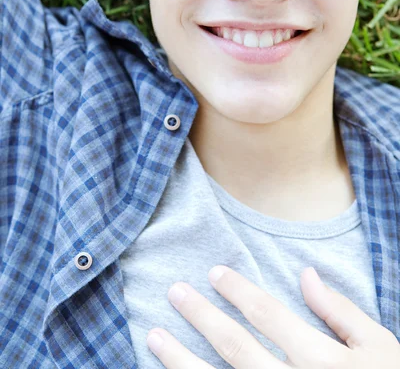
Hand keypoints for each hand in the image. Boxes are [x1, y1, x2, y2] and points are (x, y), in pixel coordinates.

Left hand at [146, 265, 399, 367]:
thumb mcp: (378, 347)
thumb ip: (340, 312)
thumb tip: (305, 274)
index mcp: (318, 359)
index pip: (267, 314)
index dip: (237, 290)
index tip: (215, 273)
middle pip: (234, 346)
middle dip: (201, 316)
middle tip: (174, 292)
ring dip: (181, 359)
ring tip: (154, 335)